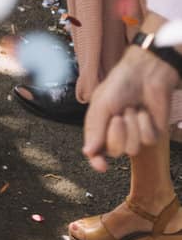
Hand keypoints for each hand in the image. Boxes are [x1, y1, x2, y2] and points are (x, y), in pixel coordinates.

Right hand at [83, 44, 179, 171]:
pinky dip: (145, 124)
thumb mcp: (101, 104)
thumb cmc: (120, 83)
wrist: (146, 72)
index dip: (97, 161)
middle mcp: (117, 132)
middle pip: (115, 151)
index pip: (97, 150)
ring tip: (133, 108)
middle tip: (119, 115)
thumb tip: (88, 153)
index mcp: (101, 125)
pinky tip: (144, 111)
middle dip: (117, 134)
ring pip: (133, 148)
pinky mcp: (152, 132)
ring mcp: (135, 133)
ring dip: (132, 126)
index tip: (101, 166)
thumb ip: (94, 130)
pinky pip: (147, 139)